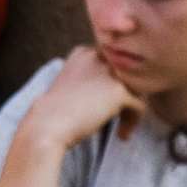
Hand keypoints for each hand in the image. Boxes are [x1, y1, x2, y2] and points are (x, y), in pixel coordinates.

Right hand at [23, 45, 142, 149]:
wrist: (47, 125)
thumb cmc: (55, 112)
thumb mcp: (73, 84)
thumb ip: (93, 79)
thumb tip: (122, 91)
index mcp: (84, 53)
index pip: (114, 63)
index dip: (114, 84)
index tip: (107, 104)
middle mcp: (98, 57)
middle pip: (128, 74)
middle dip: (127, 95)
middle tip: (119, 116)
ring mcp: (109, 73)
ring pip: (138, 88)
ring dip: (131, 109)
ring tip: (121, 127)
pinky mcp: (119, 90)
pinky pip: (140, 106)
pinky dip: (133, 122)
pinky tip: (121, 134)